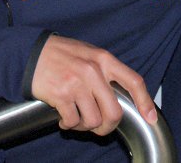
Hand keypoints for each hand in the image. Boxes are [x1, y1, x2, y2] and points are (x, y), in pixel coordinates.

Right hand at [30, 35, 156, 135]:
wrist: (30, 53)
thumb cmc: (61, 54)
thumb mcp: (89, 54)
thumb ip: (105, 71)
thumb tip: (119, 96)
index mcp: (104, 59)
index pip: (133, 81)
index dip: (145, 102)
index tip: (150, 118)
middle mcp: (94, 71)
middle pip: (114, 112)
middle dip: (108, 126)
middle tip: (99, 127)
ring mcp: (78, 84)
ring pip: (93, 121)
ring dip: (84, 126)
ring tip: (76, 119)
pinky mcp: (62, 95)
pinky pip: (73, 122)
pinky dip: (69, 125)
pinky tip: (63, 118)